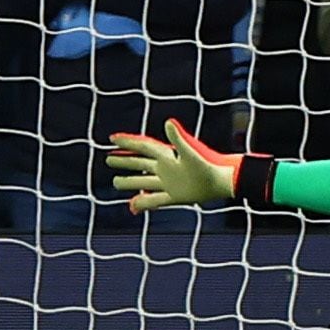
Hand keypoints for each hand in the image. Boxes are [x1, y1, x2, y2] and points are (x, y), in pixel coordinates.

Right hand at [107, 119, 236, 211]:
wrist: (221, 181)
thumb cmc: (207, 164)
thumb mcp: (189, 151)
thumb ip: (177, 138)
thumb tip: (168, 121)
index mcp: (167, 155)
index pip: (143, 146)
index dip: (127, 142)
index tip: (112, 138)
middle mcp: (166, 167)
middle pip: (140, 162)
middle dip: (125, 161)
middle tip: (108, 158)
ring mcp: (169, 182)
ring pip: (144, 181)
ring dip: (130, 181)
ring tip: (116, 181)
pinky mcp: (174, 196)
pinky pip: (153, 200)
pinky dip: (142, 203)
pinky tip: (132, 207)